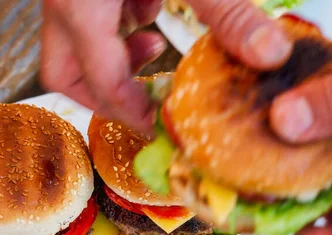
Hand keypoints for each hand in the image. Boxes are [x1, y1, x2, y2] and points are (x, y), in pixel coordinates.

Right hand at [40, 0, 291, 131]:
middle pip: (63, 72)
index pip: (101, 81)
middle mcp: (63, 1)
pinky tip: (148, 0)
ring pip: (71, 43)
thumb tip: (269, 54)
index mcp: (80, 7)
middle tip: (141, 97)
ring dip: (110, 55)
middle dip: (102, 93)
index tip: (158, 125)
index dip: (131, 111)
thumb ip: (227, 9)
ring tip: (154, 44)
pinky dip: (117, 18)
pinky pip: (87, 10)